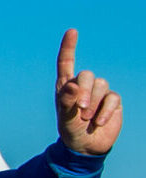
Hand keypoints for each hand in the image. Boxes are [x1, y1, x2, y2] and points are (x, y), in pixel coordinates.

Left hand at [55, 29, 122, 155]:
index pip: (66, 62)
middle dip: (85, 91)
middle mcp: (83, 86)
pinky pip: (112, 98)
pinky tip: (99, 122)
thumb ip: (67, 101)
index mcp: (66, 86)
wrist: (85, 146)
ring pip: (101, 86)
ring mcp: (99, 92)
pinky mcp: (113, 101)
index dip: (69, 47)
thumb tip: (73, 85)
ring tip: (87, 118)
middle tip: (80, 109)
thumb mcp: (65, 117)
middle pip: (87, 76)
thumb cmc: (70, 130)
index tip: (72, 31)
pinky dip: (105, 111)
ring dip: (94, 103)